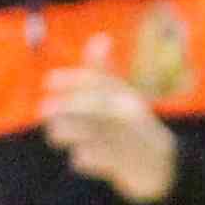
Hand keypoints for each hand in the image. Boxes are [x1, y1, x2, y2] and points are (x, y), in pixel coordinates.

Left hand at [42, 68, 180, 204]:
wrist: (162, 165)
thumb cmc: (134, 124)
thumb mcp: (123, 96)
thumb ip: (105, 71)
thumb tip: (100, 38)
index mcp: (127, 97)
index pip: (99, 82)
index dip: (72, 80)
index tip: (49, 81)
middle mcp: (128, 116)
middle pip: (94, 107)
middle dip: (66, 107)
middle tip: (43, 109)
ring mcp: (127, 141)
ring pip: (90, 133)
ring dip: (67, 132)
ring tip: (56, 135)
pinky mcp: (124, 166)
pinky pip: (93, 159)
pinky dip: (82, 158)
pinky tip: (80, 157)